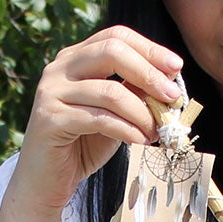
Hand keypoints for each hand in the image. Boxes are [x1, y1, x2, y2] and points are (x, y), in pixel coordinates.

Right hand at [11, 28, 185, 215]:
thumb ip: (132, 96)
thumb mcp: (113, 116)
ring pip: (109, 91)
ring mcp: (51, 92)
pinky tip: (141, 141)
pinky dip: (127, 130)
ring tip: (157, 131)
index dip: (149, 49)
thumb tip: (167, 83)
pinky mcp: (51, 119)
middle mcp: (59, 68)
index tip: (176, 67)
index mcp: (75, 59)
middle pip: (112, 51)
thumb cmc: (81, 148)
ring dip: (141, 113)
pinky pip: (99, 119)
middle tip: (172, 96)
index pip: (115, 37)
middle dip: (148, 73)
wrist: (47, 183)